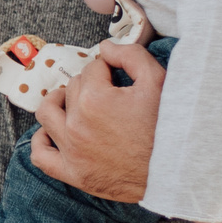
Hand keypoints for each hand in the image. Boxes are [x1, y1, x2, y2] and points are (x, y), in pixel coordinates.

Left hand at [30, 38, 160, 202]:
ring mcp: (72, 151)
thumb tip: (105, 48)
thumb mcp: (158, 81)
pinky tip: (53, 133)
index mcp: (95, 99)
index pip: (92, 68)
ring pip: (47, 114)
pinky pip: (41, 156)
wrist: (180, 172)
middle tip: (108, 91)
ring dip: (58, 103)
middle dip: (89, 84)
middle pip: (71, 89)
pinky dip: (42, 141)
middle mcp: (76, 125)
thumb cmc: (171, 126)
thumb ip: (130, 55)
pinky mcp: (74, 173)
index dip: (108, 68)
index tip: (118, 76)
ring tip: (72, 102)